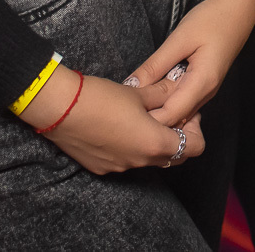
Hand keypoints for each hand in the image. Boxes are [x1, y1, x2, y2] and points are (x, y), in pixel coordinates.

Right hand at [21, 69, 204, 174]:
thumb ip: (164, 94)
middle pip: (174, 156)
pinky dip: (131, 147)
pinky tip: (120, 126)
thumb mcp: (138, 92)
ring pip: (149, 159)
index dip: (196, 129)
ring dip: (153, 142)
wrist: (58, 109)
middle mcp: (139, 161)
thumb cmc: (100, 97)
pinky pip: (126, 160)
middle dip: (178, 136)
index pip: (195, 147)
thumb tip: (178, 87)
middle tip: (170, 112)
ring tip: (144, 116)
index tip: (188, 111)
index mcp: (154, 143)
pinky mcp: (101, 167)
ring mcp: (119, 167)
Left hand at [125, 0, 254, 125]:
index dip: (147, 120)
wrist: (239, 10)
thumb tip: (130, 87)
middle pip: (175, 119)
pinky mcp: (203, 85)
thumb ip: (155, 65)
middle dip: (150, 120)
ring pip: (178, 112)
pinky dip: (166, 102)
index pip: (170, 115)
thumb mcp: (179, 39)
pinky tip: (150, 94)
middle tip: (124, 110)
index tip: (124, 114)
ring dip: (157, 111)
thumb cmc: (211, 20)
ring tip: (132, 105)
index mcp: (202, 83)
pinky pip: (183, 102)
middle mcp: (206, 93)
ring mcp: (206, 91)